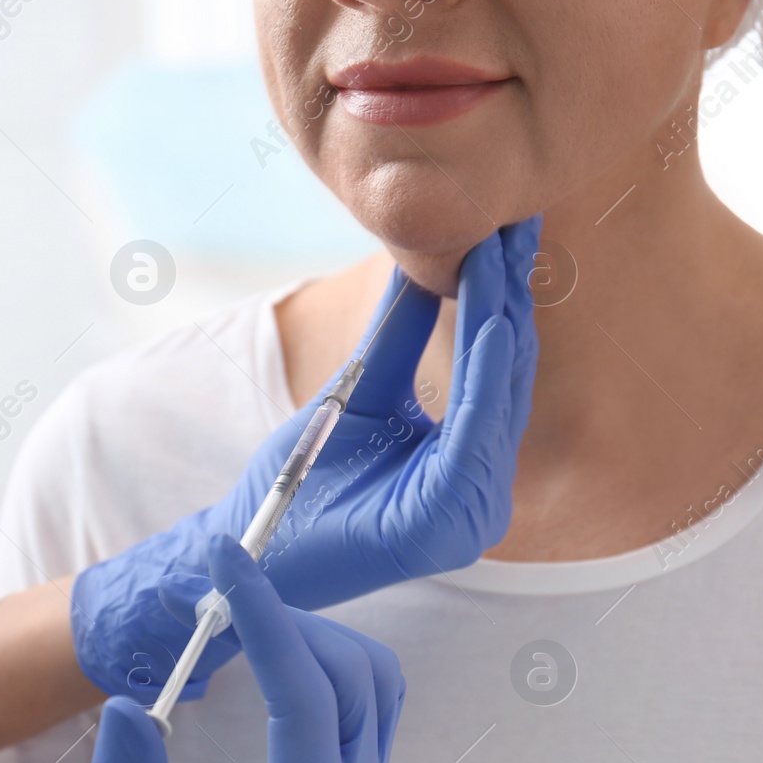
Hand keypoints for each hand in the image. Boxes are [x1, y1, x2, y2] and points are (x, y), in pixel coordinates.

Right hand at [0, 535, 406, 762]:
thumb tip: (130, 702)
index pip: (305, 701)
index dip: (268, 620)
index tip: (227, 560)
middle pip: (354, 683)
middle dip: (291, 626)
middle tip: (220, 596)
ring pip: (376, 687)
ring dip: (318, 642)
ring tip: (245, 623)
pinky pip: (368, 708)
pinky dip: (328, 666)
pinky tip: (274, 658)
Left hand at [70, 217, 540, 698]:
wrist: (245, 541)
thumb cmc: (300, 478)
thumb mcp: (360, 389)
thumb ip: (400, 336)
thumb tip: (431, 256)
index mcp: (469, 464)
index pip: (496, 368)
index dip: (503, 297)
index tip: (510, 227)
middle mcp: (483, 491)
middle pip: (505, 378)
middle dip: (510, 297)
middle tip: (518, 221)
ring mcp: (472, 515)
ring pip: (497, 400)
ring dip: (502, 323)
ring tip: (504, 254)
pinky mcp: (445, 526)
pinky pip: (475, 438)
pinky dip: (484, 377)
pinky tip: (492, 322)